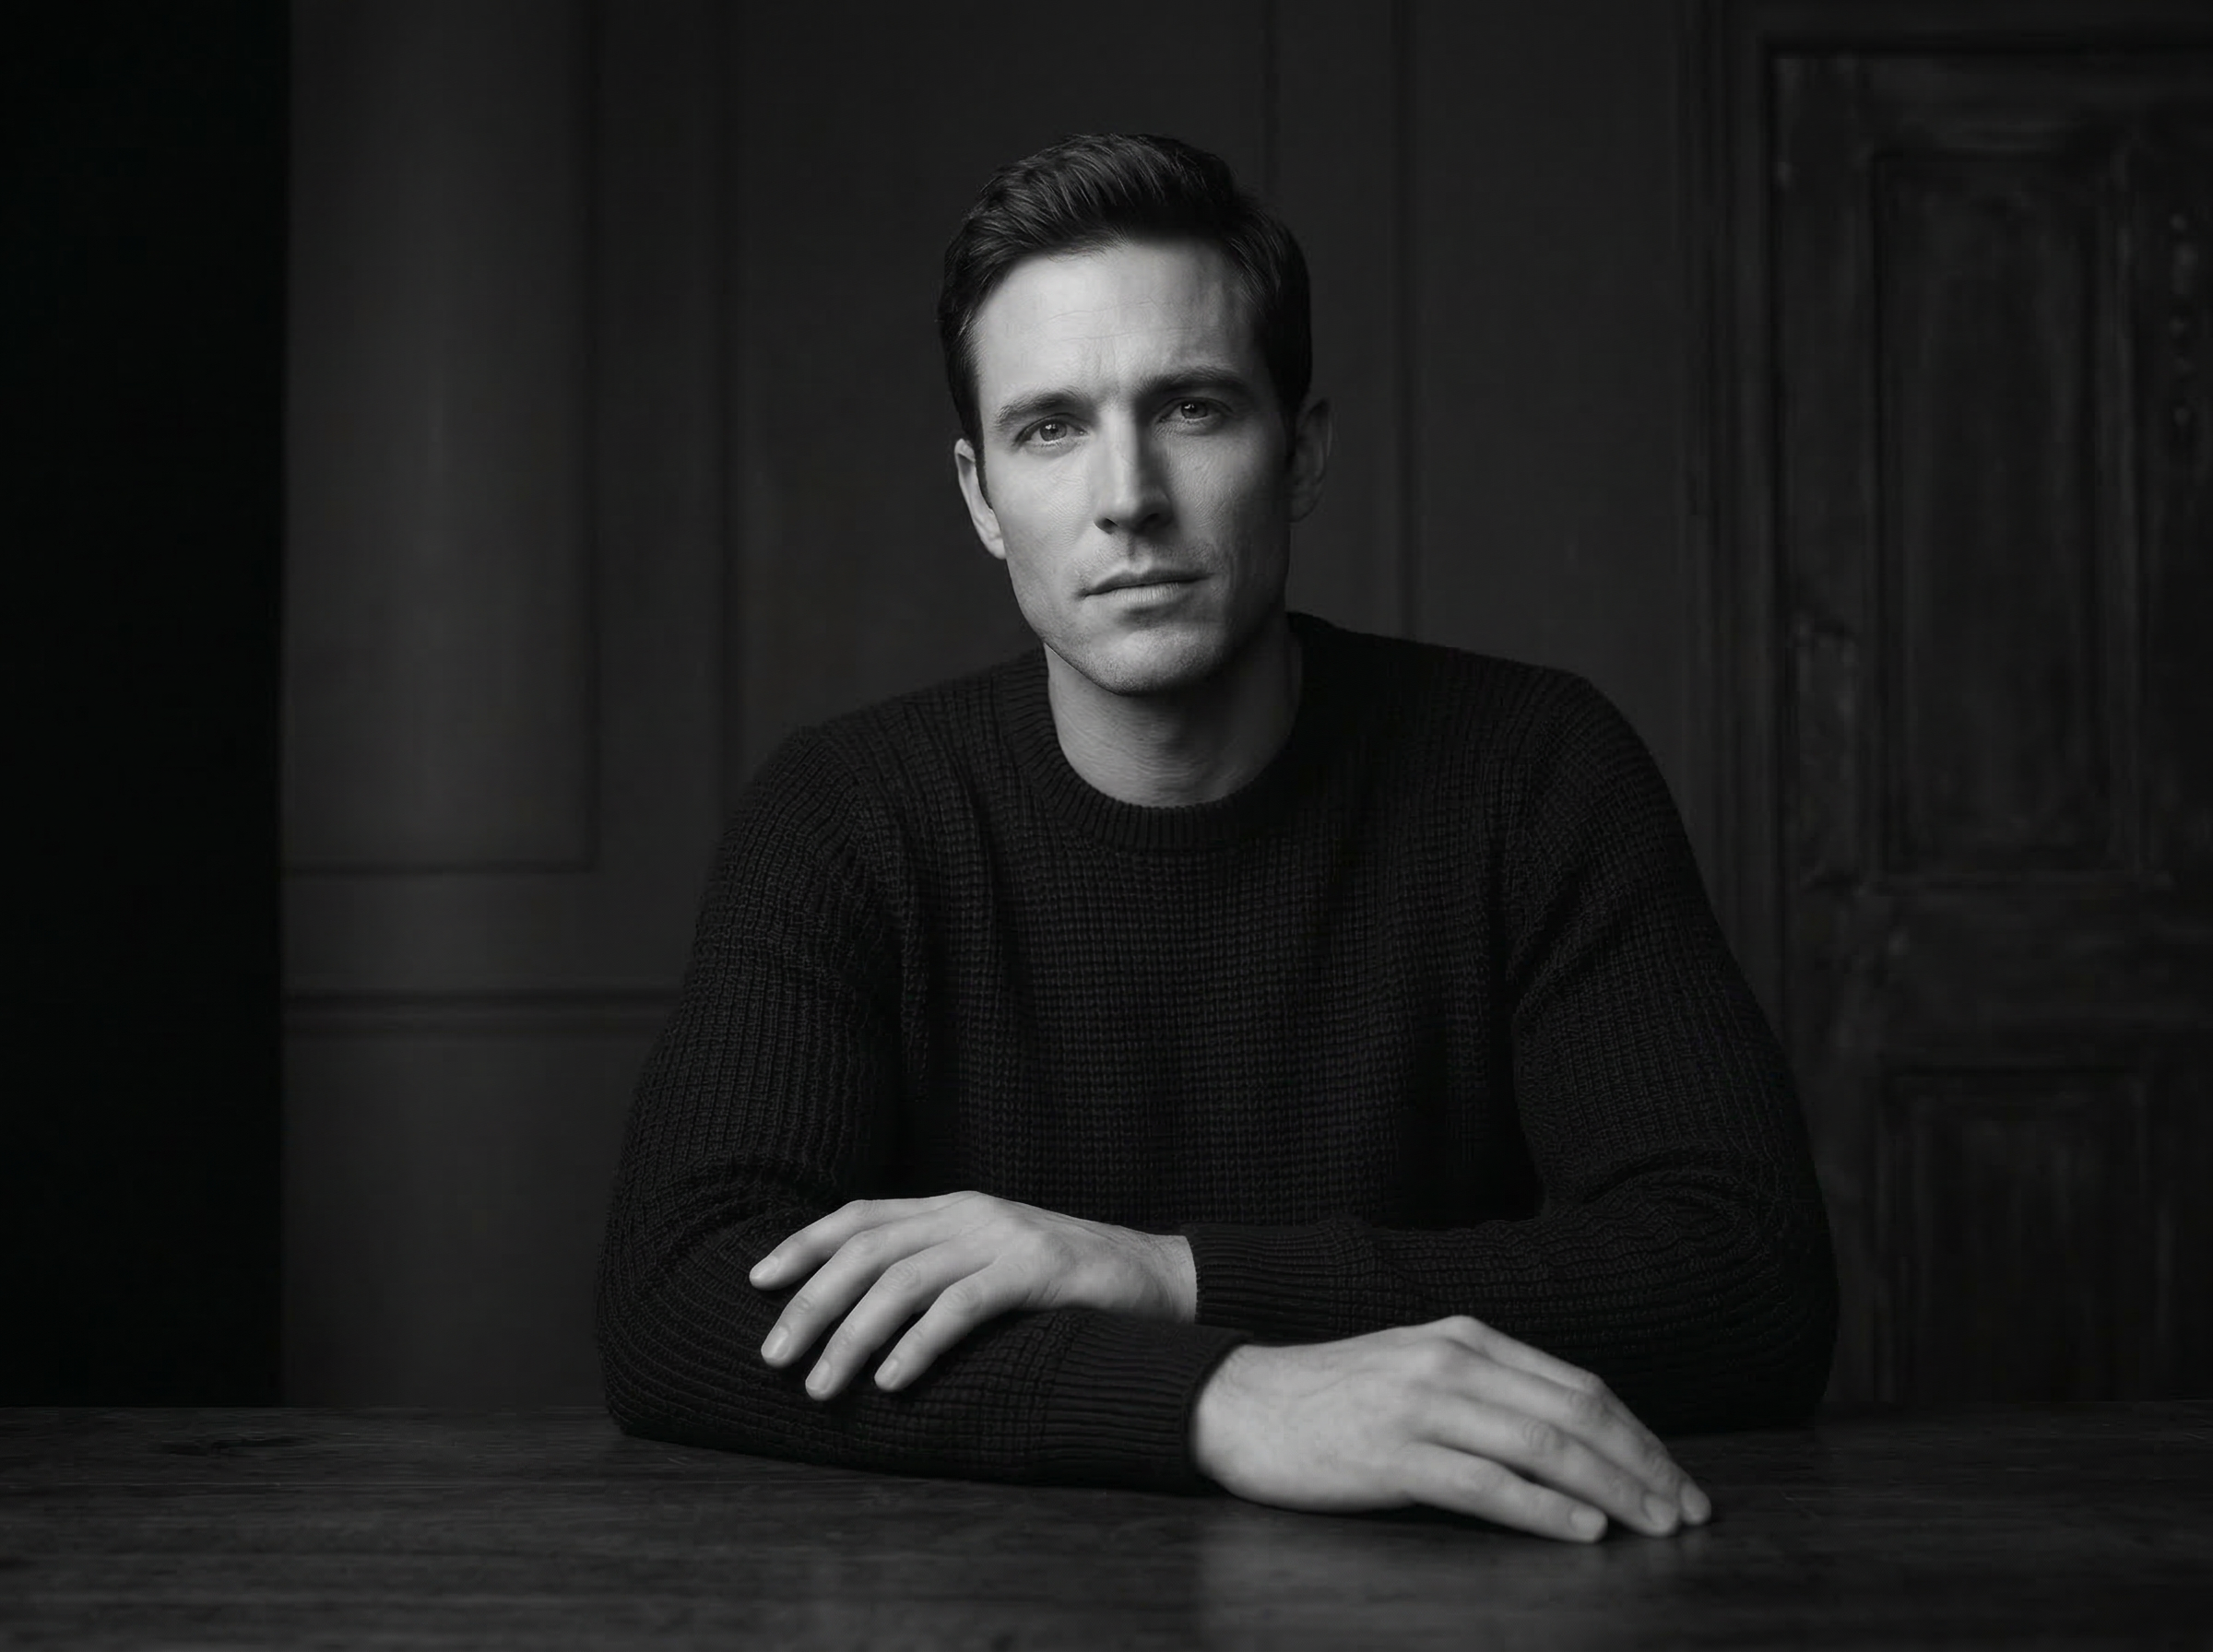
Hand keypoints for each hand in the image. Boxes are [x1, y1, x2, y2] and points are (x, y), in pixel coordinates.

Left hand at [749, 1192, 1195, 1398]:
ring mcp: (1004, 1238)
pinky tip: (893, 1381)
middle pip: (868, 1250)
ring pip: (904, 1280)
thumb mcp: (993, 1263)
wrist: (1164, 1280)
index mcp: (954, 1207)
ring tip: (821, 1386)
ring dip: (852, 1337)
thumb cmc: (1068, 1287)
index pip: (860, 1215)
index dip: (804, 1245)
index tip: (756, 1282)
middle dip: (811, 1302)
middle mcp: (971, 1213)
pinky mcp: (1038, 1271)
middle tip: (774, 1357)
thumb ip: (937, 1270)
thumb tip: (858, 1309)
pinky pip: (962, 1307)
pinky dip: (919, 1344)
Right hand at [1191, 1316, 1710, 1542]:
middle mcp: (1451, 1362)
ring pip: (1541, 1446)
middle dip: (1643, 1466)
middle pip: (1574, 1415)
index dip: (1639, 1436)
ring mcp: (1420, 1405)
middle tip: (1690, 1513)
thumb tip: (1569, 1438)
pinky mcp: (1390, 1454)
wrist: (1237, 1401)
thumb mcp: (1417, 1368)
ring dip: (1611, 1490)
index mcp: (1465, 1337)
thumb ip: (1486, 1388)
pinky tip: (1582, 1531)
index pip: (1578, 1387)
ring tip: (1654, 1527)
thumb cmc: (1331, 1396)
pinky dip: (1541, 1508)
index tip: (1679, 1481)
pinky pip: (1483, 1483)